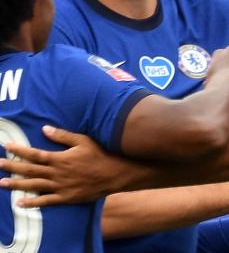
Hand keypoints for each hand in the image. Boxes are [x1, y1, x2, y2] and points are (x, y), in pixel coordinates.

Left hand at [0, 126, 134, 206]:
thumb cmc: (99, 154)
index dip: (19, 150)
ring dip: (17, 185)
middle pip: (30, 170)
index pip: (35, 154)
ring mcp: (60, 187)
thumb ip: (63, 136)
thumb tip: (45, 128)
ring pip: (34, 186)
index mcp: (60, 158)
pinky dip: (32, 203)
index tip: (6, 146)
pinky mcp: (65, 197)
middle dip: (12, 167)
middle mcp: (57, 173)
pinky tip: (20, 203)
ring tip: (2, 183)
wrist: (113, 174)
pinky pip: (45, 201)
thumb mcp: (83, 140)